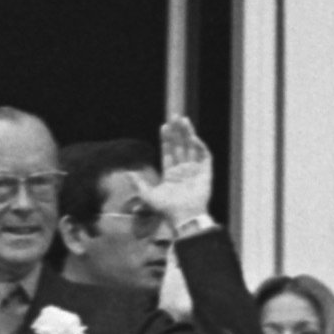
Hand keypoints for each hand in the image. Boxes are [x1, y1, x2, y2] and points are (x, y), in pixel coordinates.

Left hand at [149, 116, 214, 230]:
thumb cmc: (167, 209)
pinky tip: (193, 137)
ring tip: (184, 120)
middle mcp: (184, 170)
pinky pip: (205, 156)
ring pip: (192, 147)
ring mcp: (195, 170)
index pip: (169, 151)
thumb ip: (138, 183)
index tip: (164, 126)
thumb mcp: (148, 195)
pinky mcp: (206, 173)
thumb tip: (126, 173)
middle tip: (175, 116)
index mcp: (171, 174)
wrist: (184, 217)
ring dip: (188, 133)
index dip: (167, 139)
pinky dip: (200, 146)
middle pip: (180, 145)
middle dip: (178, 131)